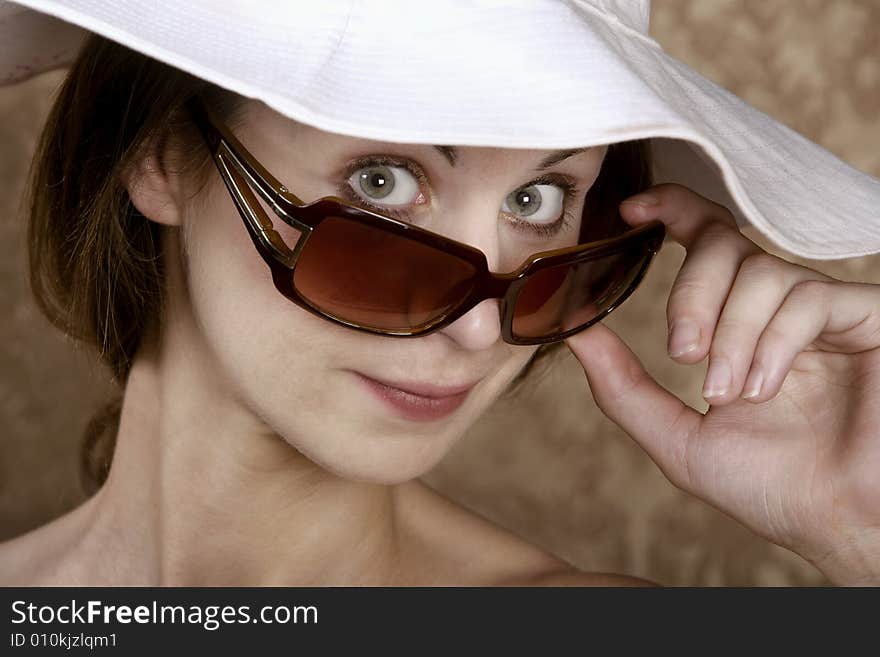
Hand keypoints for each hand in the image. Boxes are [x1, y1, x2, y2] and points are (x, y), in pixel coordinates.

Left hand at [565, 183, 879, 584]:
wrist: (842, 524)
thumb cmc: (773, 488)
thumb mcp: (680, 439)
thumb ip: (624, 388)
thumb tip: (574, 334)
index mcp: (740, 325)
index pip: (707, 242)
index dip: (672, 211)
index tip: (631, 213)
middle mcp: (780, 309)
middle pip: (725, 244)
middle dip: (691, 293)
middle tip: (682, 352)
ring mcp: (825, 312)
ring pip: (762, 272)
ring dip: (732, 333)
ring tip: (729, 392)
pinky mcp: (866, 319)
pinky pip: (808, 297)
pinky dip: (773, 340)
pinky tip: (765, 386)